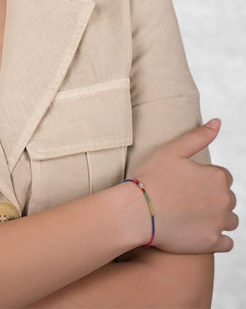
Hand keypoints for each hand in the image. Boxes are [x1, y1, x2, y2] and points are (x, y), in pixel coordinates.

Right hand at [133, 119, 237, 252]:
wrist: (137, 211)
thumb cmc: (151, 177)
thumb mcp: (172, 150)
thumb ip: (198, 136)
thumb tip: (218, 122)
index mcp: (217, 176)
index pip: (222, 176)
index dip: (203, 178)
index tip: (185, 181)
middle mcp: (225, 200)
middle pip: (227, 198)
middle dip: (211, 197)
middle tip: (184, 198)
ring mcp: (220, 223)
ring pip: (229, 220)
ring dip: (217, 217)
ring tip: (191, 214)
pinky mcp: (213, 243)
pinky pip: (226, 242)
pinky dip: (216, 237)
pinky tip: (197, 230)